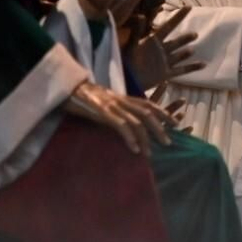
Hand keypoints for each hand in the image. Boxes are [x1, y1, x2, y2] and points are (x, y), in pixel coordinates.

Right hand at [65, 80, 180, 154]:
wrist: (65, 88)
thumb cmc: (83, 98)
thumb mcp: (105, 102)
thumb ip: (117, 109)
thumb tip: (127, 122)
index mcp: (123, 97)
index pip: (148, 104)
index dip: (163, 112)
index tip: (175, 123)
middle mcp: (121, 100)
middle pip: (147, 113)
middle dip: (159, 128)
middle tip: (168, 143)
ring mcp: (112, 105)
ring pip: (136, 121)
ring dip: (145, 138)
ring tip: (150, 153)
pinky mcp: (102, 112)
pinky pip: (121, 125)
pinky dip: (129, 138)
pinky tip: (134, 149)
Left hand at [129, 5, 197, 90]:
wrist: (125, 81)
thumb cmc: (126, 62)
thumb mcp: (132, 44)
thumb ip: (137, 31)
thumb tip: (141, 15)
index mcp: (153, 40)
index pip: (169, 25)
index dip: (179, 16)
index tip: (189, 7)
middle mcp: (161, 50)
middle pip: (177, 42)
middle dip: (185, 38)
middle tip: (195, 35)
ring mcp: (164, 62)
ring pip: (180, 55)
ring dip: (187, 52)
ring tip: (192, 50)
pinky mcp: (166, 74)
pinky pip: (182, 69)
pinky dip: (192, 67)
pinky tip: (203, 64)